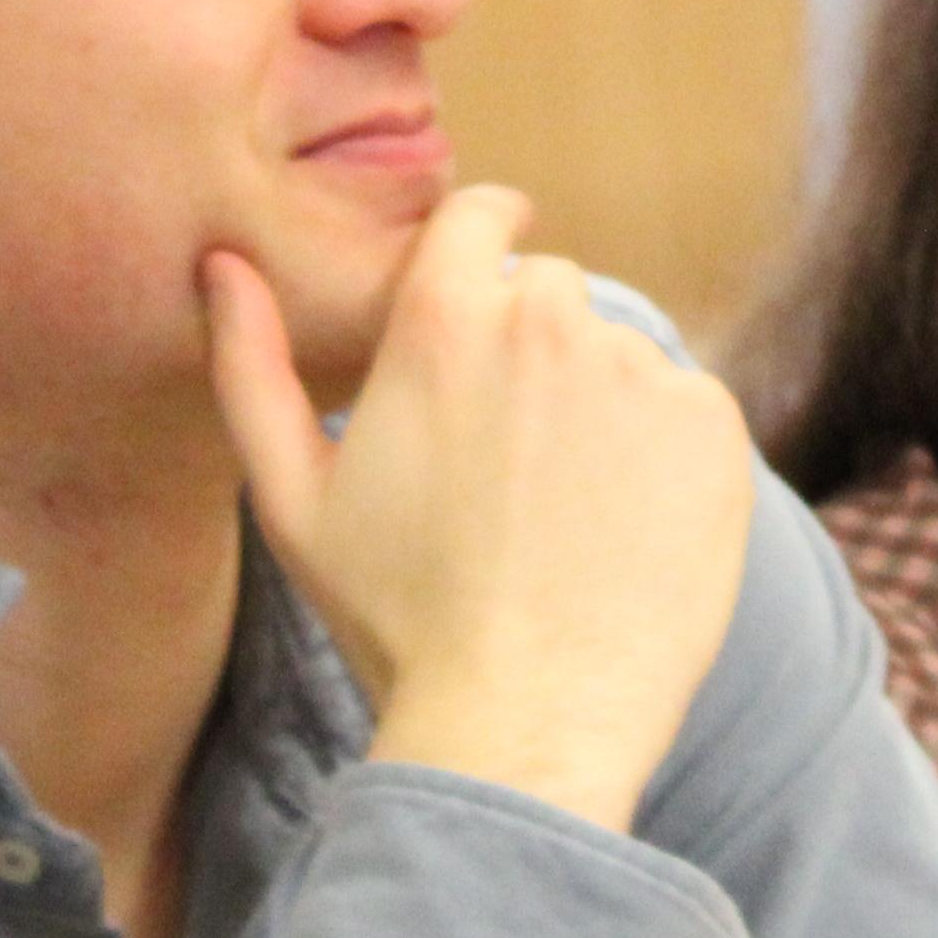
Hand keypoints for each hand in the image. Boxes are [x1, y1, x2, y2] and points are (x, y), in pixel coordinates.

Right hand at [200, 188, 760, 833]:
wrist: (523, 723)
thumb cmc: (394, 619)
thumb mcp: (293, 497)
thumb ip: (250, 365)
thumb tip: (223, 263)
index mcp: (444, 317)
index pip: (480, 214)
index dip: (484, 236)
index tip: (492, 265)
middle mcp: (551, 318)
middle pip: (550, 292)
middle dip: (531, 347)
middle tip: (510, 458)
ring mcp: (642, 369)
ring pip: (620, 358)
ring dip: (599, 407)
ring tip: (565, 517)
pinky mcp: (714, 428)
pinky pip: (687, 412)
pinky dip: (664, 458)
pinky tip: (623, 535)